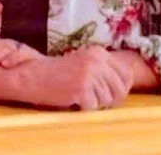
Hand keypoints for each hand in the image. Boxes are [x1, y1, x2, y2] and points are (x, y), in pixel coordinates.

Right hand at [0, 45, 132, 110]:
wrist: (33, 75)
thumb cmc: (59, 73)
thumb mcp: (85, 63)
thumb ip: (105, 70)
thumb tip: (127, 88)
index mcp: (99, 52)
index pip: (127, 75)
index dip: (121, 89)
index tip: (108, 91)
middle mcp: (96, 60)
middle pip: (119, 91)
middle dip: (108, 99)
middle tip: (90, 96)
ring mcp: (89, 74)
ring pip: (106, 101)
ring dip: (93, 103)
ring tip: (77, 93)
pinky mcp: (81, 88)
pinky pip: (92, 107)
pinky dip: (82, 107)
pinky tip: (71, 98)